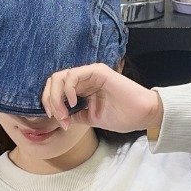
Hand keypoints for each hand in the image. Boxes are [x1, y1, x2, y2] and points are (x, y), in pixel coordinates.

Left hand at [42, 64, 162, 133]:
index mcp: (81, 88)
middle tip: (57, 116)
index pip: (55, 89)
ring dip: (57, 97)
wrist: (141, 115)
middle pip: (54, 81)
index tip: (54, 120)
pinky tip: (75, 103)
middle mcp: (83, 78)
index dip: (49, 102)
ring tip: (64, 113)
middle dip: (49, 99)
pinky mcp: (97, 71)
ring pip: (60, 77)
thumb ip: (73, 115)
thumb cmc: (120, 116)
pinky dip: (68, 90)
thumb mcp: (89, 119)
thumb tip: (57, 119)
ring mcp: (90, 73)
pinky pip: (73, 75)